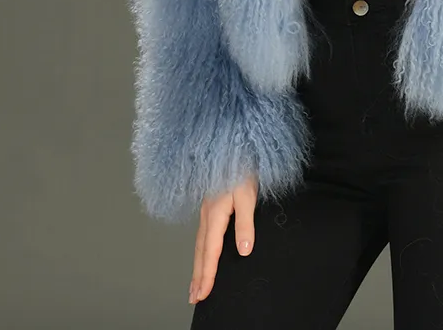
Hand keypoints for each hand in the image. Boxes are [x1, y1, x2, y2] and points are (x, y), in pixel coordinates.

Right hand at [188, 174, 258, 304]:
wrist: (233, 145)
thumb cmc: (241, 167)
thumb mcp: (247, 195)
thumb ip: (245, 223)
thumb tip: (244, 250)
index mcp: (215, 214)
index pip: (210, 252)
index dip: (207, 274)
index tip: (203, 294)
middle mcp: (207, 214)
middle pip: (200, 251)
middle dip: (198, 275)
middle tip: (194, 297)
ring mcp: (207, 209)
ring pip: (199, 243)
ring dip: (197, 264)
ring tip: (196, 283)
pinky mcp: (210, 204)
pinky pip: (202, 233)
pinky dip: (201, 249)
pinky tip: (203, 252)